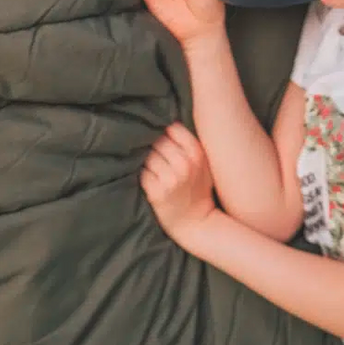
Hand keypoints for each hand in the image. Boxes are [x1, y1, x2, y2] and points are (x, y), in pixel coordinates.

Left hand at [141, 123, 217, 245]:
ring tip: (151, 167)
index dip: (162, 131)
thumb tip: (163, 121)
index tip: (158, 134)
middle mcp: (184, 165)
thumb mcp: (202, 164)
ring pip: (146, 155)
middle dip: (151, 145)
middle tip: (151, 152)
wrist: (196, 223)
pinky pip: (141, 173)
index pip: (171, 128)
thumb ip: (188, 144)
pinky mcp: (156, 192)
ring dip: (144, 160)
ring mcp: (170, 179)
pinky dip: (141, 174)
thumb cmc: (197, 189)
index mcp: (196, 154)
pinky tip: (148, 179)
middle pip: (156, 140)